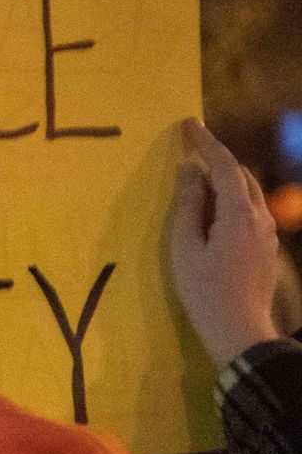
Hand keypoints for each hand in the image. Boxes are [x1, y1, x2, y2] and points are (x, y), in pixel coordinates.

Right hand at [169, 118, 282, 365]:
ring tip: (197, 186)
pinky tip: (212, 216)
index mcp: (239, 213)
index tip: (188, 124)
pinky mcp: (267, 248)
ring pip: (248, 194)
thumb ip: (188, 205)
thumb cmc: (204, 290)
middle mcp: (261, 217)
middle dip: (216, 161)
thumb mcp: (184, 246)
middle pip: (241, 176)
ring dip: (224, 183)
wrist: (239, 330)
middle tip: (189, 154)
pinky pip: (250, 212)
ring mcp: (268, 233)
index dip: (206, 142)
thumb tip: (190, 171)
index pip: (224, 166)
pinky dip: (231, 202)